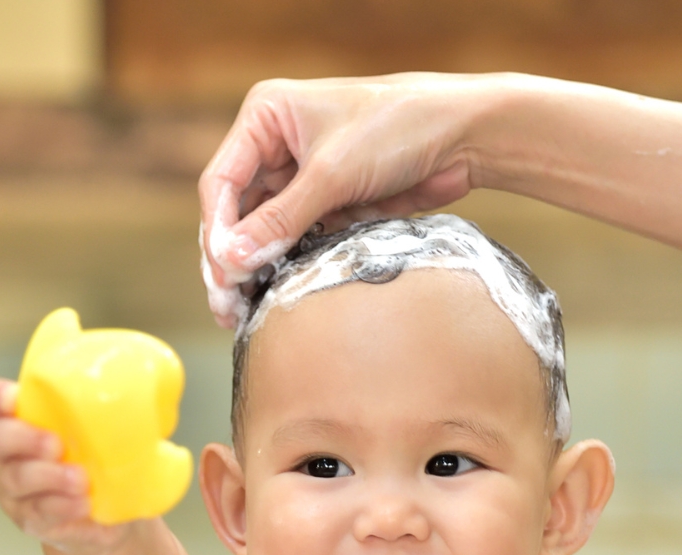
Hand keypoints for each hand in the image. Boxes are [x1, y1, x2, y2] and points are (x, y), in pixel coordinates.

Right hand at [0, 378, 125, 554]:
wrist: (107, 520)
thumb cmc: (102, 466)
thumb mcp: (107, 436)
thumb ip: (117, 416)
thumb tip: (163, 401)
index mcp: (26, 420)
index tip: (13, 398)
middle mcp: (11, 453)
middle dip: (23, 438)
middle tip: (56, 443)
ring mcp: (15, 488)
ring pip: (15, 478)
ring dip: (48, 476)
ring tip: (80, 479)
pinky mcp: (31, 519)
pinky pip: (38, 511)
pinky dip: (61, 506)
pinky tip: (82, 504)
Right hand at [198, 73, 505, 326]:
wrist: (464, 136)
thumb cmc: (399, 127)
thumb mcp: (333, 173)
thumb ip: (281, 220)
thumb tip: (233, 260)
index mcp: (266, 117)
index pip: (222, 181)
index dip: (217, 231)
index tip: (222, 272)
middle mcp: (275, 145)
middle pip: (235, 212)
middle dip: (229, 258)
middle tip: (225, 304)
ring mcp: (300, 176)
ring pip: (260, 232)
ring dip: (253, 270)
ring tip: (241, 311)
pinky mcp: (325, 202)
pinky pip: (293, 240)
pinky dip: (283, 267)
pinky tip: (272, 298)